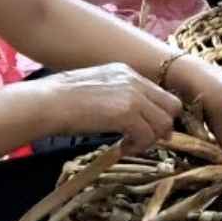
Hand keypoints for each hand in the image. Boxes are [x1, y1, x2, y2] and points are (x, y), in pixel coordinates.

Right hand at [35, 64, 182, 153]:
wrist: (48, 102)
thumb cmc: (62, 99)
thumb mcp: (97, 87)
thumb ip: (117, 96)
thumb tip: (128, 117)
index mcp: (127, 72)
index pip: (161, 93)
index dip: (158, 114)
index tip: (147, 129)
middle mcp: (134, 80)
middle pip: (172, 106)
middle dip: (163, 126)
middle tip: (146, 140)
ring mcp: (133, 96)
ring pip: (164, 123)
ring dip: (150, 139)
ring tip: (130, 145)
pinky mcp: (126, 114)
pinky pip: (148, 136)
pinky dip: (138, 146)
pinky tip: (122, 148)